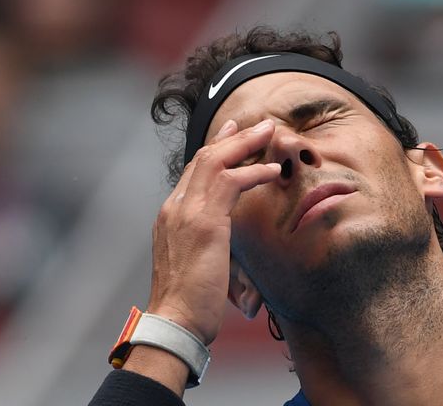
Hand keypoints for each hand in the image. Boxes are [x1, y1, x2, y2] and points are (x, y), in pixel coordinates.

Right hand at [147, 119, 279, 344]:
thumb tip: (222, 239)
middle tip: (258, 123)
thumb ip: (204, 241)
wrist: (175, 320)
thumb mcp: (193, 261)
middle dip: (233, 136)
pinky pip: (232, 183)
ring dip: (246, 144)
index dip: (215, 149)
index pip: (193, 171)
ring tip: (270, 132)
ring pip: (217, 162)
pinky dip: (254, 172)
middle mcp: (175, 207)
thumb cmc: (187, 301)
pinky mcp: (205, 222)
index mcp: (171, 215)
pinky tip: (271, 170)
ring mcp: (187, 212)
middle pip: (204, 158)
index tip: (232, 134)